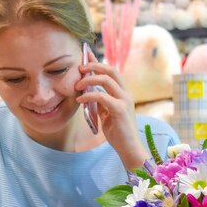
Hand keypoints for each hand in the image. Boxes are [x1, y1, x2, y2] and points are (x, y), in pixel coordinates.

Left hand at [75, 47, 148, 169]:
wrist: (128, 148)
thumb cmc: (118, 133)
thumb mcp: (107, 114)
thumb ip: (101, 102)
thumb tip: (90, 92)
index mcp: (123, 93)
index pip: (111, 72)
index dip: (98, 63)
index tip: (85, 58)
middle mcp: (126, 94)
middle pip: (111, 70)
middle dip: (94, 66)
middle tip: (79, 69)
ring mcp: (124, 100)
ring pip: (106, 80)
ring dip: (89, 80)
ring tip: (77, 85)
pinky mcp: (120, 110)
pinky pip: (102, 96)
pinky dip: (88, 96)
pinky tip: (79, 100)